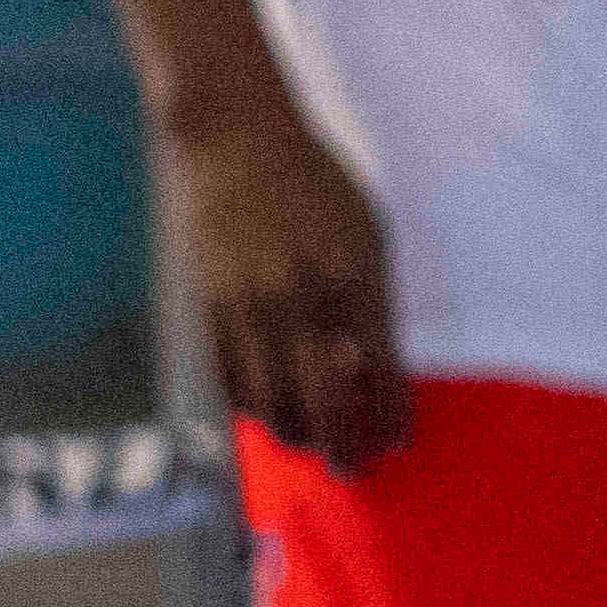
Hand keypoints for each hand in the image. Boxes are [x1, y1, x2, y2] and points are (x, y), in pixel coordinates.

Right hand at [162, 100, 408, 467]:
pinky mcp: (211, 305)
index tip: (396, 441)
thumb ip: (372, 301)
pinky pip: (231, 378)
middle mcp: (303, 298)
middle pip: (326, 404)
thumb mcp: (366, 232)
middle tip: (351, 466)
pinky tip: (267, 408)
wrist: (235, 139)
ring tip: (306, 442)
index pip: (383, 374)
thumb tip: (363, 370)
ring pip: (272, 402)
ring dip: (292, 434)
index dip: (392, 419)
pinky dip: (250, 404)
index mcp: (355, 277)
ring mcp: (251, 305)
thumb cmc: (315, 184)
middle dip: (342, 447)